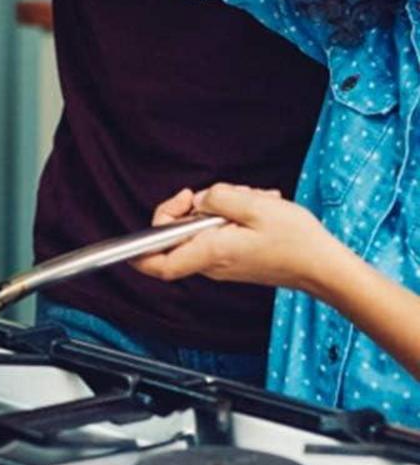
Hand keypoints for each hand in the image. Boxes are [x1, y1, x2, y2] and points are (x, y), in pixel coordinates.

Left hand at [134, 182, 344, 292]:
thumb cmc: (296, 241)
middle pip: (177, 235)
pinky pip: (218, 233)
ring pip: (201, 229)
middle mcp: (212, 263)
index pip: (158, 263)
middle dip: (191, 206)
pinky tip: (255, 210)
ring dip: (220, 208)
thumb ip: (216, 198)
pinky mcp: (235, 260)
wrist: (326, 268)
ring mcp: (224, 264)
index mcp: (210, 252)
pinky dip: (232, 217)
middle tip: (216, 196)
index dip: (137, 251)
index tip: (139, 229)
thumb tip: (198, 201)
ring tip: (249, 201)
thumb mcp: (253, 205)